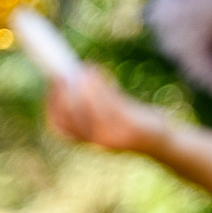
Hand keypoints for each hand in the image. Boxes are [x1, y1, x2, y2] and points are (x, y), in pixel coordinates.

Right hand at [44, 65, 169, 155]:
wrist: (162, 143)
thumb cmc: (131, 125)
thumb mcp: (106, 120)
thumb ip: (89, 106)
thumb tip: (72, 74)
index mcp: (88, 142)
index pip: (58, 127)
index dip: (50, 104)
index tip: (51, 84)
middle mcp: (98, 142)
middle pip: (70, 117)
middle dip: (62, 93)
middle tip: (60, 73)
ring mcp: (115, 136)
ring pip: (90, 107)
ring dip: (83, 85)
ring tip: (83, 69)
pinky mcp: (131, 126)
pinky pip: (110, 102)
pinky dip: (100, 83)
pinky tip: (98, 72)